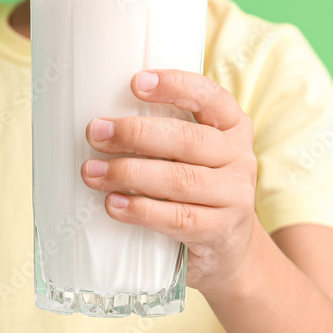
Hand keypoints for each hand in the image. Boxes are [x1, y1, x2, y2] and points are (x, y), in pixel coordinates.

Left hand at [81, 69, 260, 297]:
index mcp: (233, 126)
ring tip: (92, 172)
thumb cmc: (196, 189)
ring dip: (129, 173)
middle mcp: (240, 157)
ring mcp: (235, 196)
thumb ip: (165, 133)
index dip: (175, 86)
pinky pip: (177, 218)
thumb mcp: (193, 154)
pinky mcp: (220, 232)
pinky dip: (140, 210)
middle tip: (95, 132)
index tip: (135, 82)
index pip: (209, 96)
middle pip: (188, 140)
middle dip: (136, 134)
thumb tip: (101, 121)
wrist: (228, 250)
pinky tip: (113, 204)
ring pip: (179, 180)